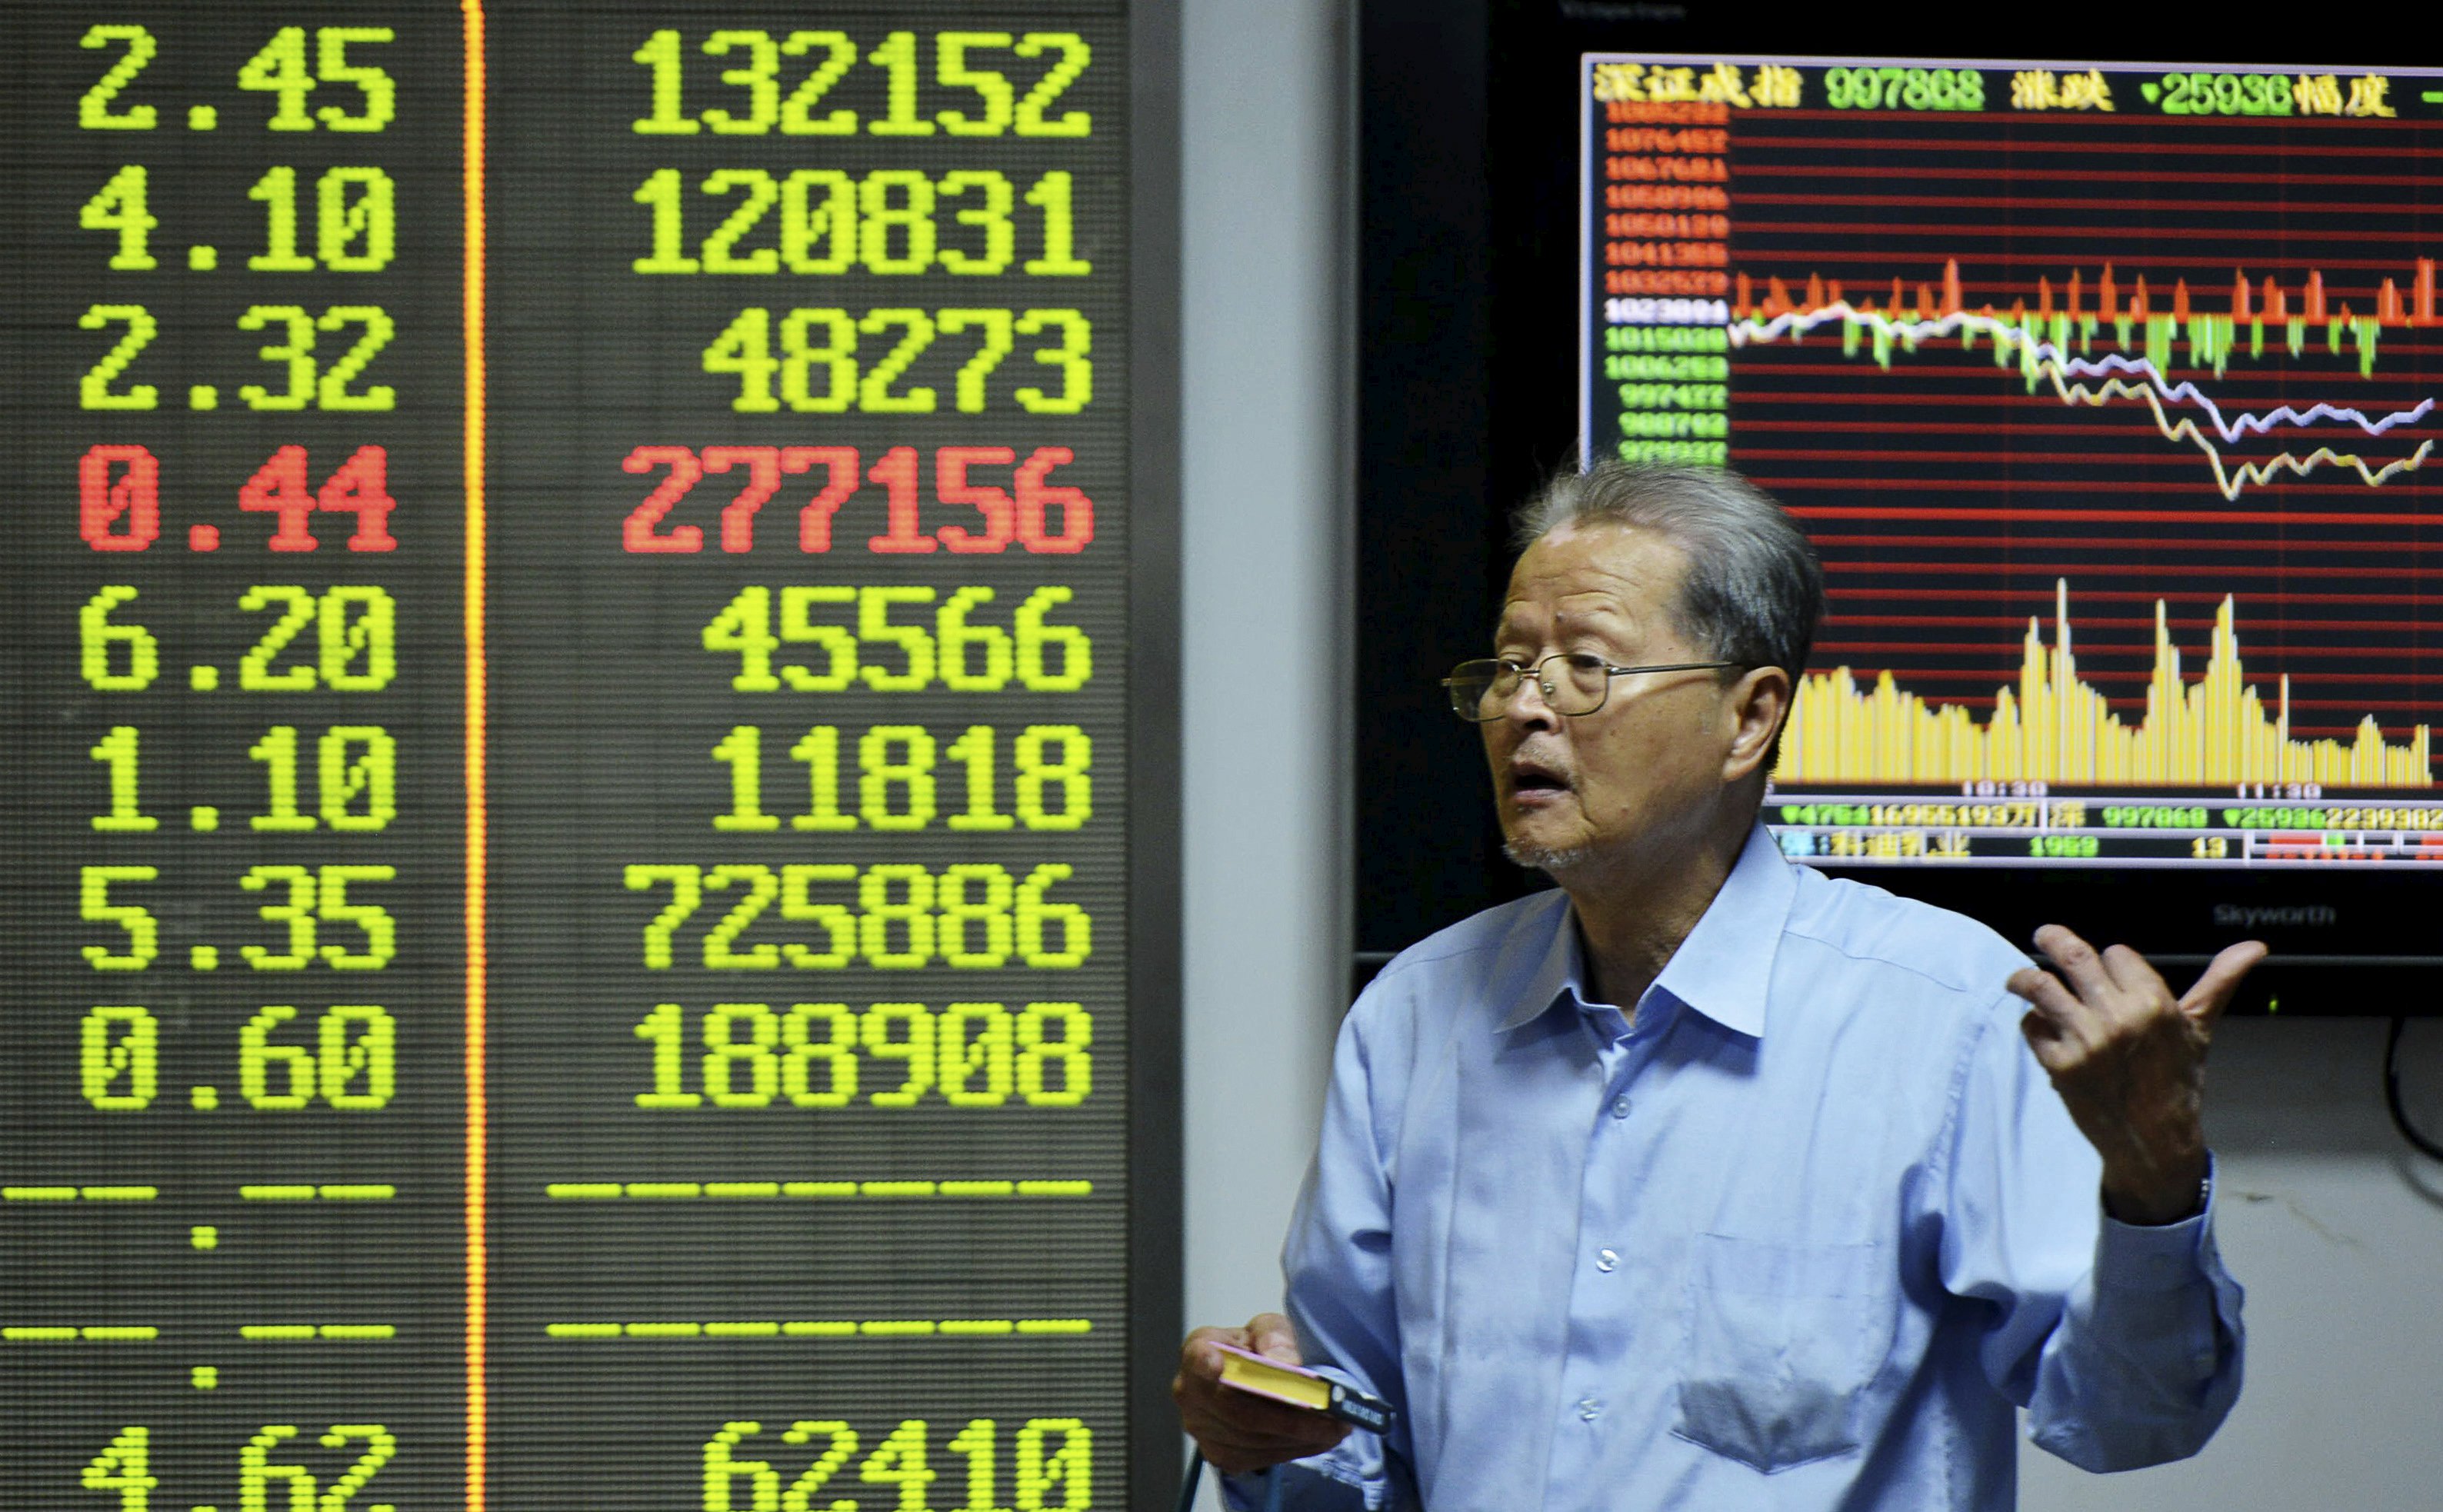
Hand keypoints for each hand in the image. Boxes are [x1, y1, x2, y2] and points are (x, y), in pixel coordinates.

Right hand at [1173, 1312, 1351, 1475]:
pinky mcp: (1219, 1454)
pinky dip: (1292, 1450)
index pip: (1198, 1356)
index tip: (1218, 1365)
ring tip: (1335, 1429)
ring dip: (1299, 1439)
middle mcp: (1191, 1391)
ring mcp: (1201, 1428)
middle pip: (1239, 1411)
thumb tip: (1286, 1363)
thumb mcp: (1270, 1328)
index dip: (1206, 1363)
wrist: (1250, 1376)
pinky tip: (1317, 1440)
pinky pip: (1258, 1458)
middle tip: (1332, 1418)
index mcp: (1201, 1348)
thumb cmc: (1257, 1349)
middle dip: (1290, 1418)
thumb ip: (1275, 1337)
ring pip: (1252, 1440)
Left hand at [2005, 926, 2267, 1225]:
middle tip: (2043, 935)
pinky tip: (2043, 1028)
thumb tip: (2255, 946)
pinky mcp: (2059, 1064)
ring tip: (2020, 978)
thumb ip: (2219, 983)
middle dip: (2052, 939)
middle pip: (2072, 956)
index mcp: (2154, 1003)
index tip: (2108, 967)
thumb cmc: (2178, 1080)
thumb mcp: (2199, 1029)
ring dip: (2024, 978)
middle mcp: (2118, 1017)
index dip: (2110, 959)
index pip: (2116, 953)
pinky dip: (2033, 1023)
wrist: (2153, 1139)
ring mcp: (2085, 1040)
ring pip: (2040, 986)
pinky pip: (2031, 1026)